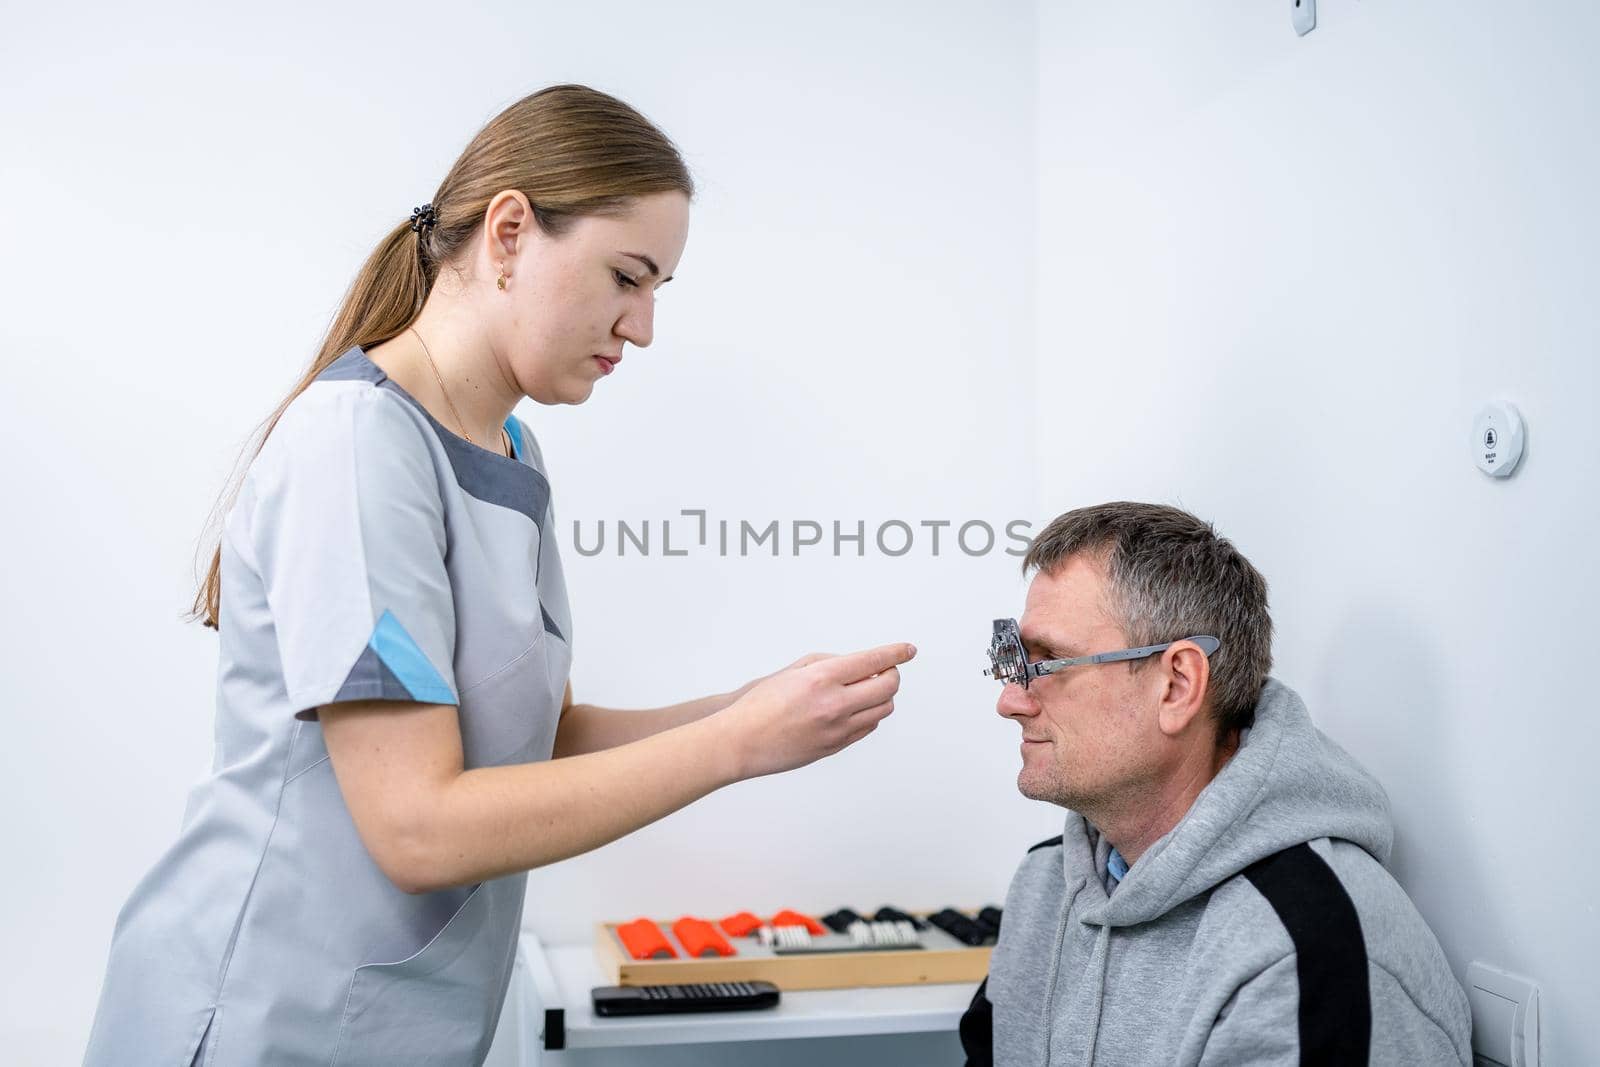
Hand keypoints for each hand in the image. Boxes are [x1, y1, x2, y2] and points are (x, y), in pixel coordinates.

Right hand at [715, 643, 916, 779]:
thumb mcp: (792, 670)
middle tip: (885, 669)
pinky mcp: (835, 747)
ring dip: (882, 696)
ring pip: (882, 710)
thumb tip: (858, 664)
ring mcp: (837, 729)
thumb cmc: (759, 704)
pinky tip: (856, 708)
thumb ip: (828, 663)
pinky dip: (870, 714)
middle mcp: (834, 704)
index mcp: (821, 679)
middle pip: (887, 687)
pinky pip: (868, 728)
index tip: (908, 649)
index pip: (873, 661)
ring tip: (868, 689)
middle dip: (892, 675)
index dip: (896, 653)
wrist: (741, 742)